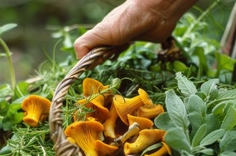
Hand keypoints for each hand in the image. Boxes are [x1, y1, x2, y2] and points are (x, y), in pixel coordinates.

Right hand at [74, 0, 197, 58]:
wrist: (155, 13)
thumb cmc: (126, 21)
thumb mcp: (101, 32)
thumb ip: (85, 44)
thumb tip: (79, 60)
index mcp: (99, 33)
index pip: (87, 51)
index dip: (90, 59)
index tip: (98, 62)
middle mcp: (109, 35)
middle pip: (100, 53)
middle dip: (102, 59)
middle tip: (109, 56)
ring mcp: (123, 37)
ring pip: (113, 52)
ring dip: (113, 57)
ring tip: (117, 53)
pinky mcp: (136, 41)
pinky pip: (127, 51)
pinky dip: (125, 54)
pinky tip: (127, 50)